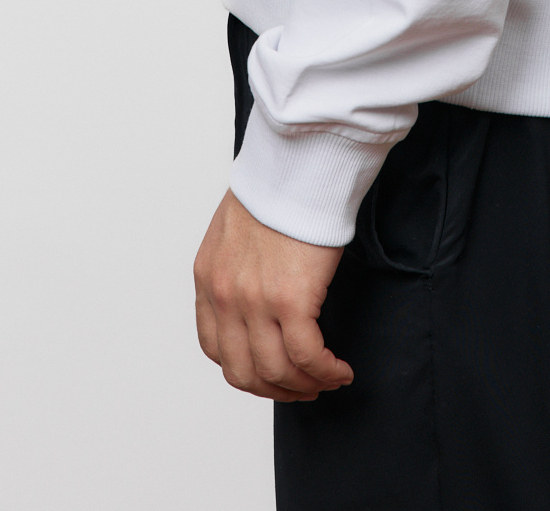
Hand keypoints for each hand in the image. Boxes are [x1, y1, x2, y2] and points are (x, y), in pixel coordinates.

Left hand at [194, 188, 350, 401]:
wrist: (298, 161)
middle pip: (242, 371)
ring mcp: (254, 301)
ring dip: (304, 385)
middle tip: (302, 387)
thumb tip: (260, 292)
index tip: (271, 371)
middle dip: (275, 388)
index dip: (245, 368)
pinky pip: (307, 357)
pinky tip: (340, 370)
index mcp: (208, 278)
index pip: (214, 347)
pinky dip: (326, 371)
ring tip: (327, 379)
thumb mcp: (236, 228)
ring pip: (275, 372)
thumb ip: (238, 266)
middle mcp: (224, 295)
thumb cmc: (279, 184)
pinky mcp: (291, 300)